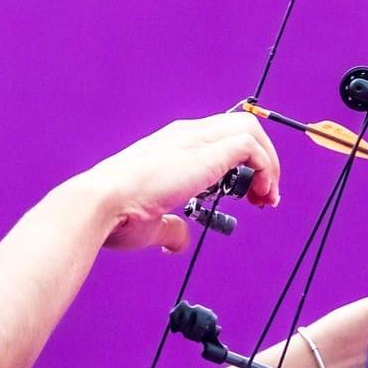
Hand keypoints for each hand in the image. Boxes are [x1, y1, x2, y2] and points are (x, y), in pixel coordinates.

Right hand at [86, 114, 279, 253]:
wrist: (98, 205)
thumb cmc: (115, 215)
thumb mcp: (151, 223)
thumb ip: (170, 229)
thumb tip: (178, 240)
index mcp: (171, 146)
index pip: (219, 138)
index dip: (242, 165)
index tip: (249, 198)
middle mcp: (185, 135)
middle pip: (241, 127)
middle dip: (263, 161)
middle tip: (264, 198)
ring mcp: (195, 139)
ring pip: (250, 128)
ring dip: (269, 163)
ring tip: (267, 198)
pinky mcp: (205, 152)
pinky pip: (250, 145)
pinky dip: (265, 168)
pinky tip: (260, 195)